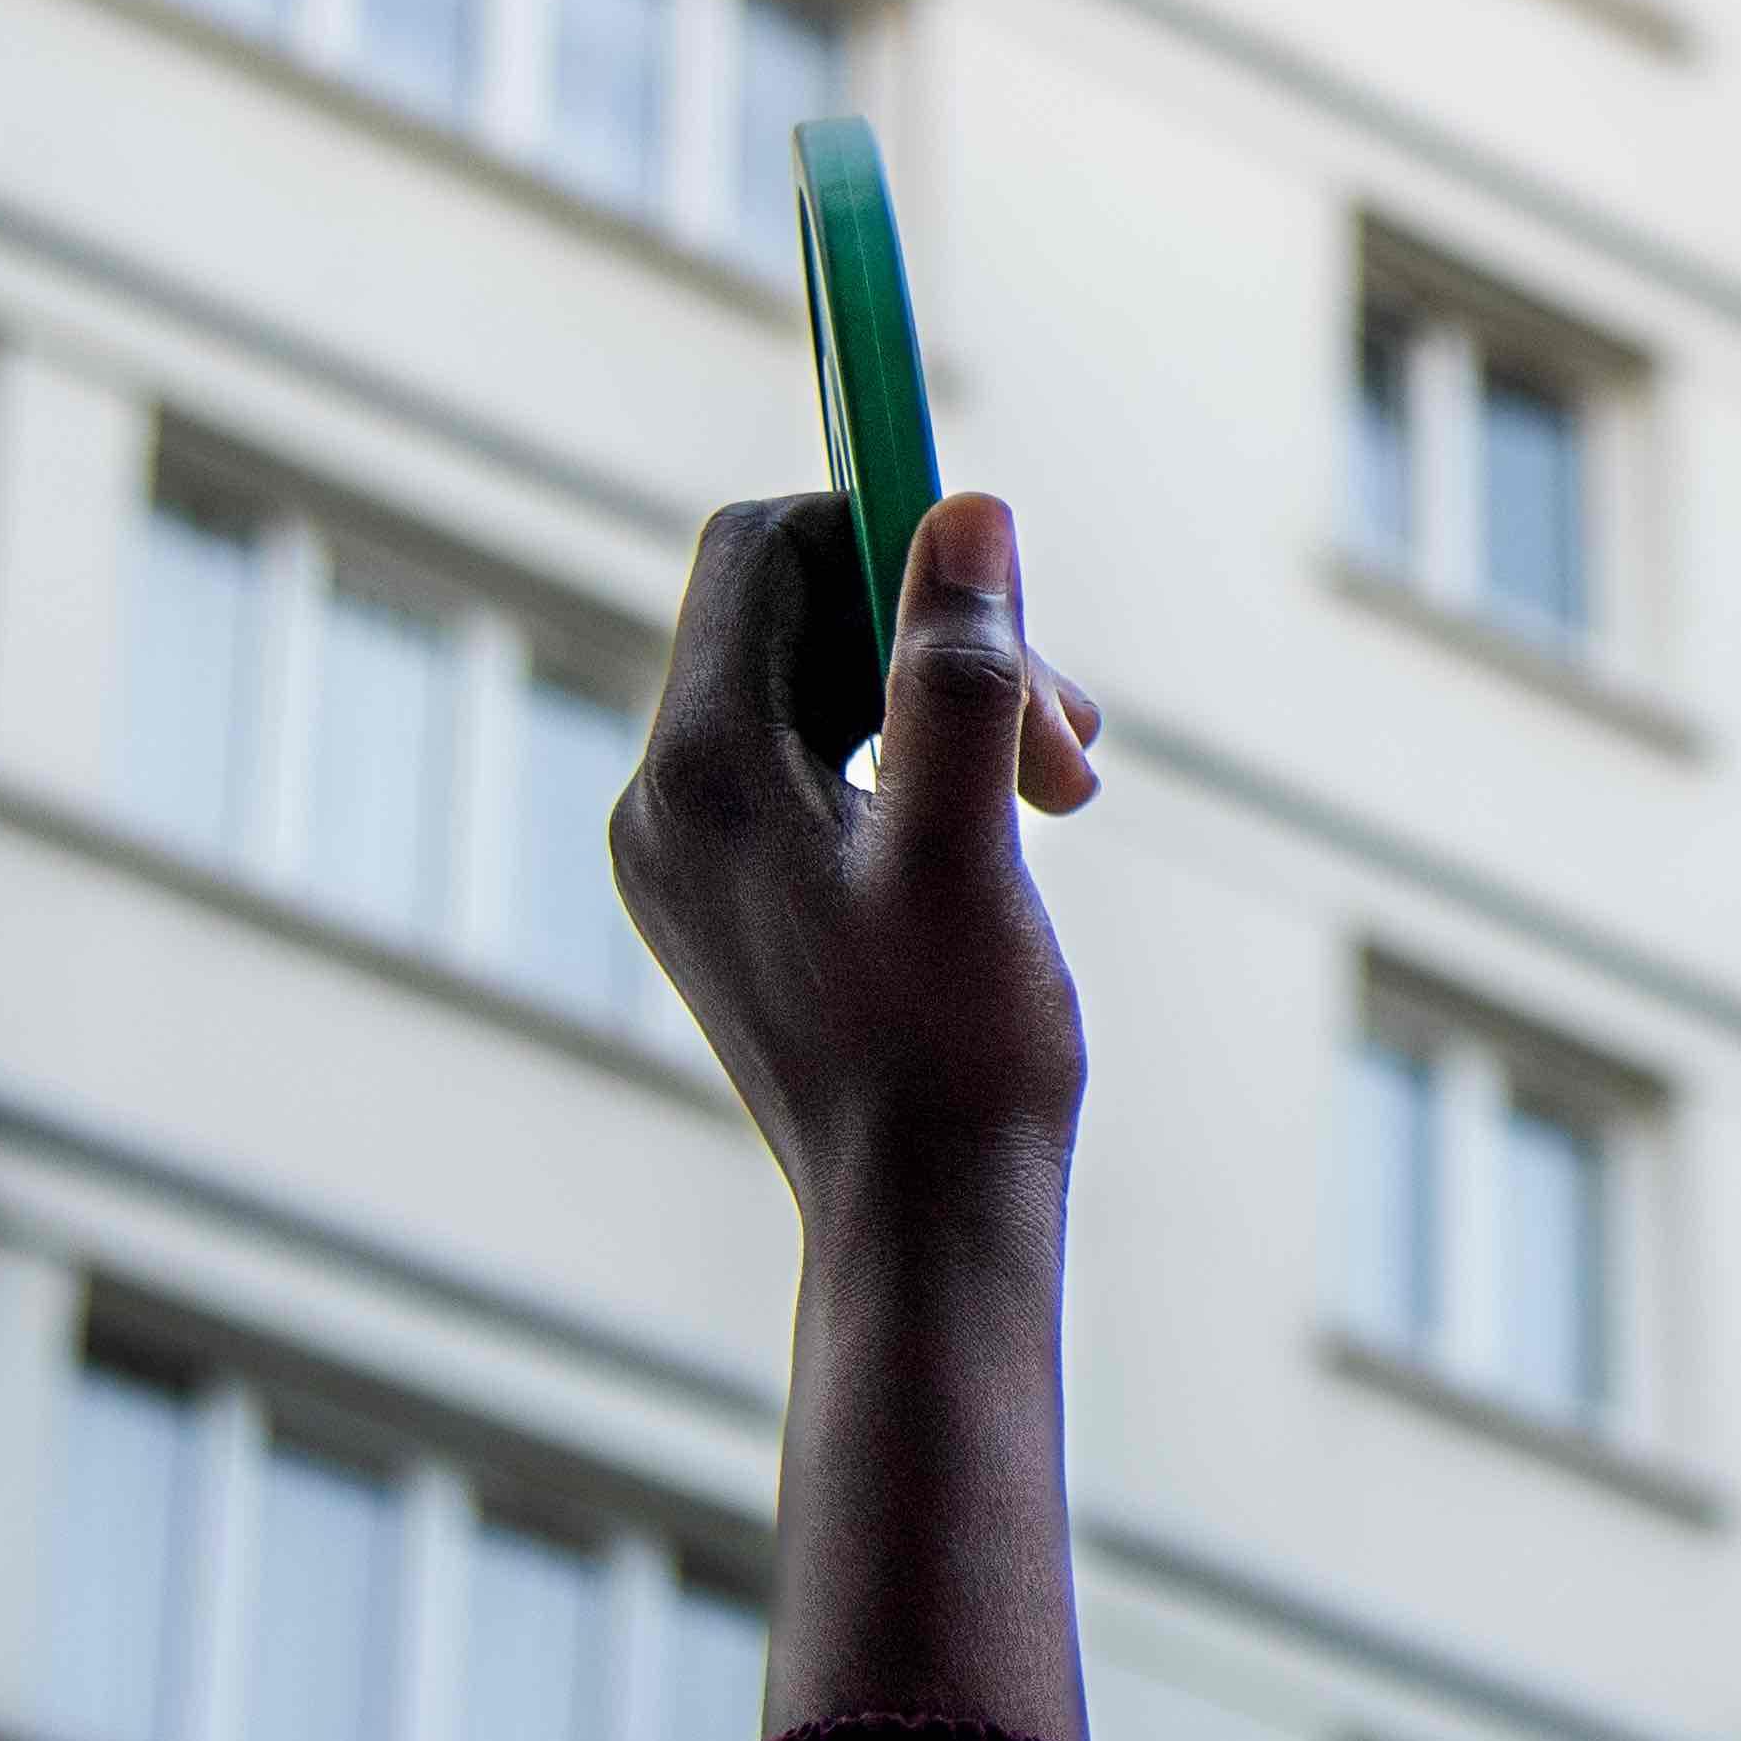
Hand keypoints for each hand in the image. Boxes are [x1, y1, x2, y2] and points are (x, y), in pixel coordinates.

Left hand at [617, 485, 1106, 1227]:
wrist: (922, 1231)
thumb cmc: (954, 1055)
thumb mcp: (972, 843)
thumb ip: (960, 673)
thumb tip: (965, 509)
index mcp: (702, 771)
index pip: (762, 552)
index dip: (885, 528)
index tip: (1007, 592)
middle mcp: (668, 802)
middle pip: (796, 616)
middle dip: (942, 636)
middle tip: (1071, 741)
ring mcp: (695, 856)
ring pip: (819, 691)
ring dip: (947, 701)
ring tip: (1058, 791)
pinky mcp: (738, 901)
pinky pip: (816, 767)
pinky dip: (914, 766)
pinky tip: (999, 836)